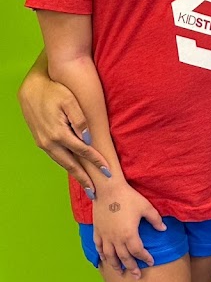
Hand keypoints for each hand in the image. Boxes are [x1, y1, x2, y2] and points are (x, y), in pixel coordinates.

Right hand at [18, 68, 109, 192]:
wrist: (31, 89)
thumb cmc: (54, 91)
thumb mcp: (69, 100)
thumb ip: (79, 119)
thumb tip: (87, 138)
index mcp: (59, 134)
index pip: (83, 152)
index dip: (96, 162)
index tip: (108, 171)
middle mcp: (49, 142)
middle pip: (71, 165)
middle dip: (84, 178)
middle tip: (96, 192)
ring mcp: (43, 143)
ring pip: (62, 163)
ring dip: (75, 174)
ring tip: (86, 185)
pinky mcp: (41, 141)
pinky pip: (56, 157)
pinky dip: (67, 165)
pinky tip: (74, 168)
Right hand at [93, 183, 166, 278]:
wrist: (107, 189)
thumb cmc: (128, 197)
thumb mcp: (146, 207)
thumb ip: (155, 219)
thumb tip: (163, 229)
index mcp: (129, 234)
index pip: (138, 251)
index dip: (145, 258)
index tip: (151, 262)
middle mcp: (116, 239)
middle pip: (124, 258)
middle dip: (131, 268)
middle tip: (136, 276)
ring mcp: (105, 236)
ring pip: (110, 256)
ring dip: (115, 265)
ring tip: (120, 272)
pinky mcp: (97, 231)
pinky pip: (98, 247)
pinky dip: (101, 255)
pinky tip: (104, 259)